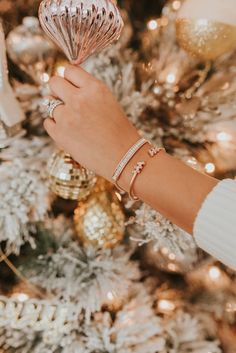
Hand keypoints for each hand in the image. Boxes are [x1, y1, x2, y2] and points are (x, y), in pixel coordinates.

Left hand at [44, 65, 139, 181]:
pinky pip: (47, 122)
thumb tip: (63, 87)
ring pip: (49, 103)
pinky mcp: (59, 134)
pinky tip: (69, 132)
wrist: (123, 157)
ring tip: (73, 122)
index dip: (69, 78)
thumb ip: (87, 91)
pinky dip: (55, 125)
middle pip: (54, 82)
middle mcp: (79, 99)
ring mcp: (66, 117)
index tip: (70, 86)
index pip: (69, 70)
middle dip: (57, 90)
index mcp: (94, 88)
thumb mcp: (107, 101)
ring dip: (58, 110)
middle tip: (65, 100)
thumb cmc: (118, 131)